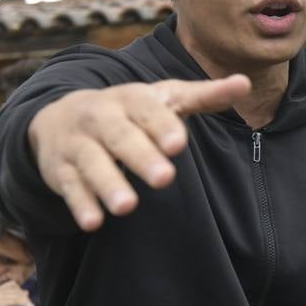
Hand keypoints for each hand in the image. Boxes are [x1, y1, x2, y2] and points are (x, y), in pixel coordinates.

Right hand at [28, 75, 250, 230]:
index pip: (148, 111)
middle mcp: (101, 118)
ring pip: (92, 163)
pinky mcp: (61, 170)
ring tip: (127, 206)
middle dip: (140, 157)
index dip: (162, 126)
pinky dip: (80, 204)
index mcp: (131, 99)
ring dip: (108, 184)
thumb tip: (245, 83)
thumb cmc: (129, 111)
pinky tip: (93, 222)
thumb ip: (204, 95)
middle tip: (164, 179)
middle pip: (120, 137)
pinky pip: (70, 187)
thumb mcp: (165, 98)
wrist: (61, 115)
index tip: (179, 144)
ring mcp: (78, 144)